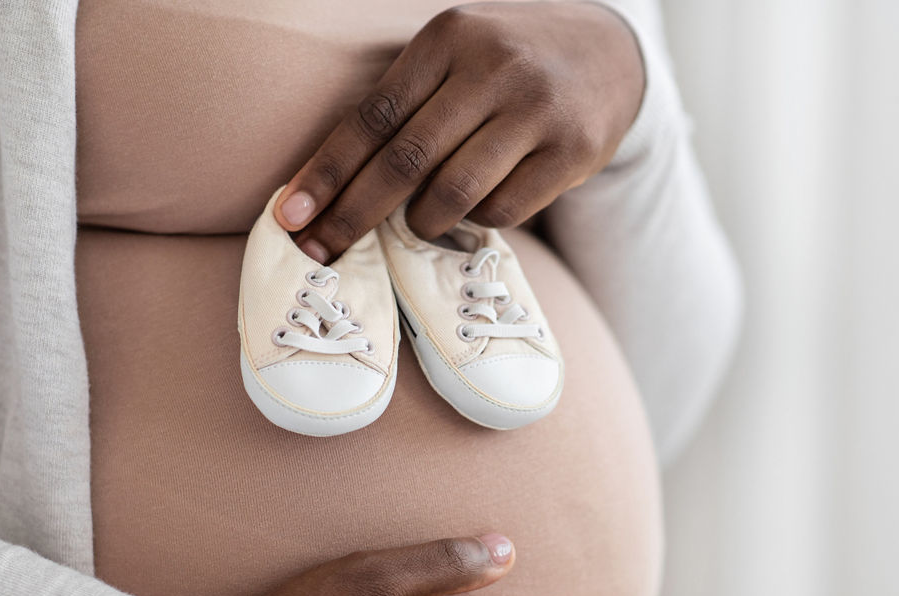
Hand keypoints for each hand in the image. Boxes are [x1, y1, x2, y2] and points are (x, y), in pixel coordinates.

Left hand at [274, 1, 644, 262]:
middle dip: (353, 216)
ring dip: (421, 223)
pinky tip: (476, 206)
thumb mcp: (455, 57)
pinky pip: (502, 210)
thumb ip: (406, 107)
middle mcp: (493, 68)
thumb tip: (334, 189)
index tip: (289, 216)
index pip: (372, 116)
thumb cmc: (505, 65)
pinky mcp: (573, 151)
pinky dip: (475, 221)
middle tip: (318, 253)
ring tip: (417, 223)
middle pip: (405, 161)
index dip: (326, 172)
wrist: (609, 52)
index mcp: (448, 39)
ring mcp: (537, 110)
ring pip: (453, 194)